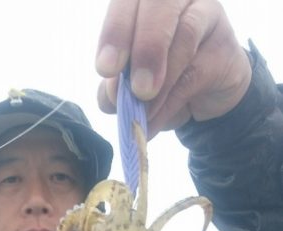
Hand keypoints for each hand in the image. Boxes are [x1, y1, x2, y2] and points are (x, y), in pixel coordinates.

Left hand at [95, 0, 251, 137]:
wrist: (203, 97)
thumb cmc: (160, 81)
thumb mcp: (130, 85)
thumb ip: (116, 86)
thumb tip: (111, 97)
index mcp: (143, 1)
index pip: (127, 1)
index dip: (116, 31)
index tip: (106, 69)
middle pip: (159, 4)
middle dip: (143, 47)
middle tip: (136, 88)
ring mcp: (205, 13)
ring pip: (185, 32)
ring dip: (162, 78)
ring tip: (144, 110)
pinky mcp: (224, 43)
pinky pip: (197, 68)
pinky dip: (171, 99)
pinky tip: (155, 119)